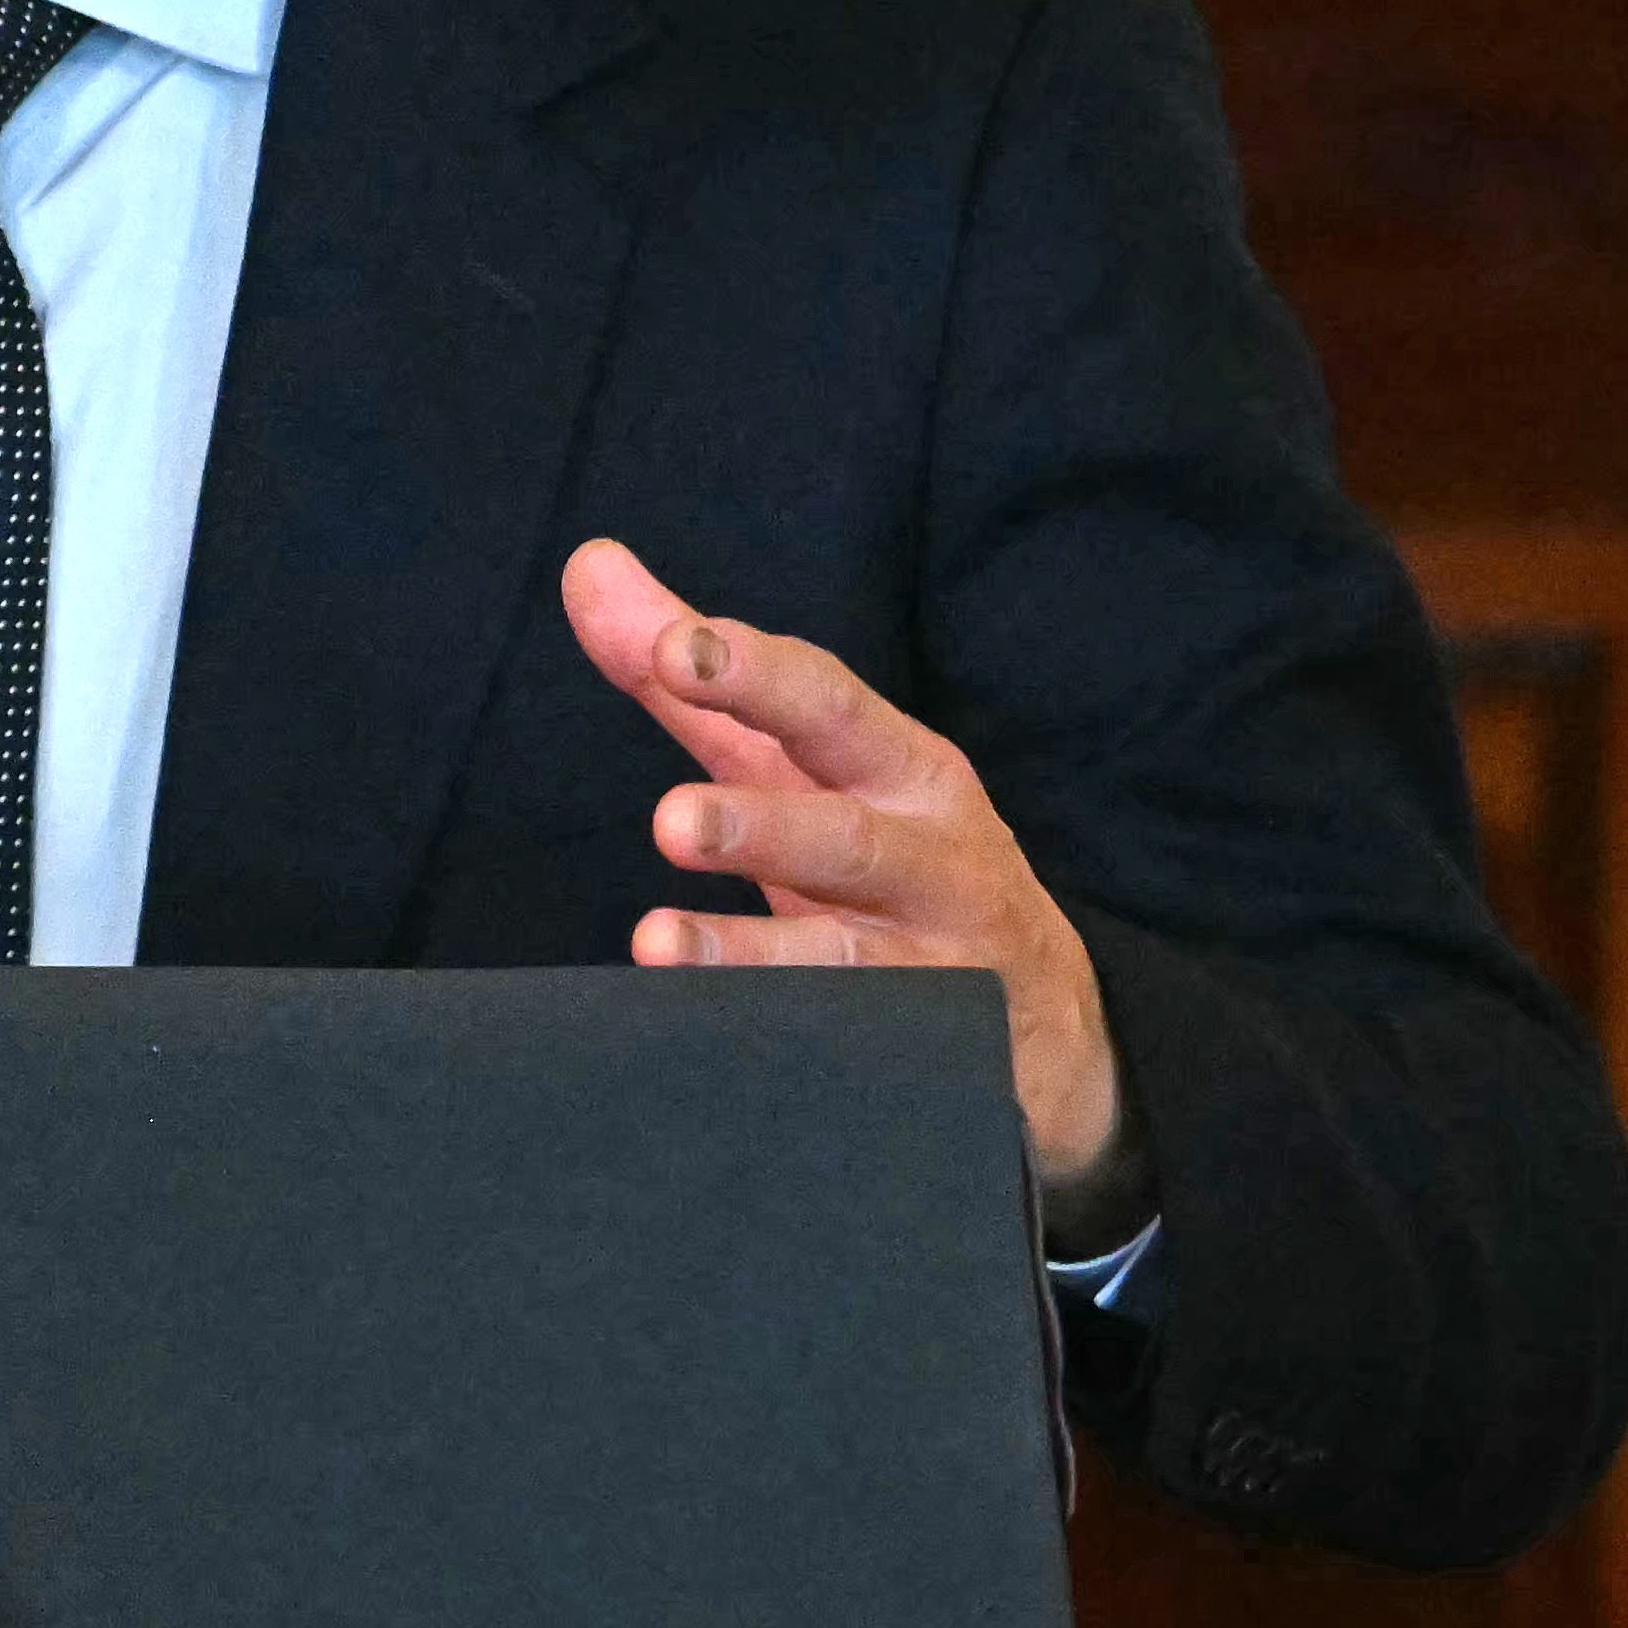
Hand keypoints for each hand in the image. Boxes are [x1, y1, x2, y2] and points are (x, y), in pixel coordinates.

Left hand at [562, 538, 1136, 1247]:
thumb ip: (697, 681)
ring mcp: (936, 971)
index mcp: (897, 770)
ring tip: (655, 945)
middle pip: (847, 838)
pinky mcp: (928, 1062)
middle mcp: (931, 862)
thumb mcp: (807, 764)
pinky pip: (854, 1060)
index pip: (825, 707)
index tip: (676, 651)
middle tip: (670, 820)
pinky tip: (712, 1051)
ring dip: (752, 957)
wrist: (1041, 1018)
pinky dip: (787, 1052)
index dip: (753, 675)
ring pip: (847, 963)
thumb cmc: (887, 857)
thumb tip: (587, 565)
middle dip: (762, 825)